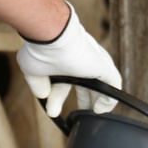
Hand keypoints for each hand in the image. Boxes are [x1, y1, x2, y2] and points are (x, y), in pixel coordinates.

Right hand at [14, 2, 123, 116]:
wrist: (52, 34)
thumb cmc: (40, 49)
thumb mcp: (33, 70)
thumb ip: (38, 83)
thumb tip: (42, 94)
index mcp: (64, 59)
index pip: (64, 80)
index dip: (57, 96)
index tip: (51, 110)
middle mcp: (80, 59)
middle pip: (86, 81)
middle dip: (84, 98)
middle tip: (80, 113)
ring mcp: (93, 61)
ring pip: (100, 82)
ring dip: (96, 98)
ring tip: (93, 112)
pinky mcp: (103, 66)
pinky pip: (113, 83)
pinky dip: (110, 98)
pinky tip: (102, 109)